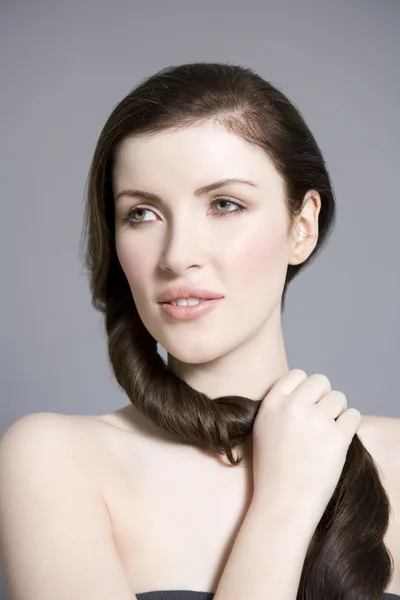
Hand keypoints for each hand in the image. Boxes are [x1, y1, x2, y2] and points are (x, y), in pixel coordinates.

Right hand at [251, 369, 361, 527]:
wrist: (282, 504)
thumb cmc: (273, 470)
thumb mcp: (264, 429)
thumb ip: (280, 406)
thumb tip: (307, 391)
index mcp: (272, 404)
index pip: (298, 375)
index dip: (306, 389)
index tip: (307, 407)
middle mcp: (292, 407)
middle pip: (321, 381)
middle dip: (324, 397)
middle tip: (321, 419)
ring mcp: (315, 421)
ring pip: (339, 397)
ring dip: (338, 412)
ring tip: (328, 434)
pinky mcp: (336, 438)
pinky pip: (353, 416)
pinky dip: (349, 425)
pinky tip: (339, 440)